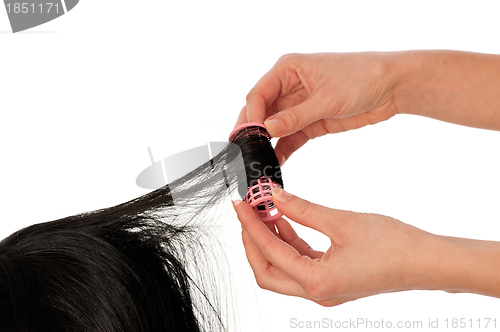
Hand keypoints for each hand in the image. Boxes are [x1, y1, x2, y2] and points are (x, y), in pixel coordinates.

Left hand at [233, 188, 442, 305]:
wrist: (427, 262)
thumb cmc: (393, 246)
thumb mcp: (341, 222)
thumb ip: (303, 209)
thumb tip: (274, 196)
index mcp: (316, 282)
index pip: (270, 253)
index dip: (251, 227)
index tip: (241, 205)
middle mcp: (316, 292)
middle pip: (268, 272)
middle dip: (252, 241)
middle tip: (247, 212)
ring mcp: (324, 289)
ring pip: (282, 269)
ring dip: (270, 241)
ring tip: (264, 211)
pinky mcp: (332, 280)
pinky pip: (300, 263)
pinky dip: (288, 243)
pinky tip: (285, 220)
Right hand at [235, 52, 401, 164]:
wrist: (391, 87)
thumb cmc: (361, 78)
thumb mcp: (327, 98)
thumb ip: (295, 116)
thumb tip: (266, 128)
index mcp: (288, 69)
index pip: (258, 94)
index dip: (251, 116)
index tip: (249, 137)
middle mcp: (288, 86)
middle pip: (261, 111)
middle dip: (253, 131)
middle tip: (246, 153)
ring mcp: (298, 106)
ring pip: (273, 127)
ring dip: (266, 144)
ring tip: (259, 162)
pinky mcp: (309, 122)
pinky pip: (290, 137)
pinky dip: (282, 150)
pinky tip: (276, 163)